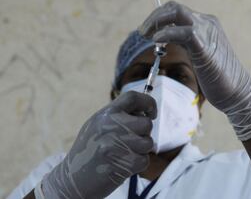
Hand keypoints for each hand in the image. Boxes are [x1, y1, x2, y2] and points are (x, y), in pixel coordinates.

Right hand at [41, 91, 156, 198]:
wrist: (73, 179)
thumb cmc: (89, 150)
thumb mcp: (97, 125)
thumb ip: (118, 116)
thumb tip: (144, 111)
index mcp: (105, 114)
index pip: (132, 97)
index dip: (148, 102)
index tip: (151, 113)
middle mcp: (111, 126)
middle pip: (146, 123)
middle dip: (144, 133)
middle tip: (133, 139)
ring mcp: (117, 146)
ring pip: (148, 142)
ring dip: (142, 149)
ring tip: (126, 153)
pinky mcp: (124, 164)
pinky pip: (145, 160)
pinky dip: (138, 164)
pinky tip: (124, 164)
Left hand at [139, 1, 250, 140]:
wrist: (238, 92)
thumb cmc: (218, 76)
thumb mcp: (199, 53)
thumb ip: (186, 42)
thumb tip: (166, 38)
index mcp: (206, 24)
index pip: (177, 10)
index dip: (158, 17)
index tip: (147, 31)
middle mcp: (207, 23)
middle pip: (174, 8)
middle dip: (154, 17)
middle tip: (142, 32)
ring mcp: (208, 33)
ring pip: (177, 14)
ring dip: (156, 22)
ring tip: (145, 35)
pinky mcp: (206, 48)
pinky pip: (185, 33)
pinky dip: (168, 34)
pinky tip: (157, 40)